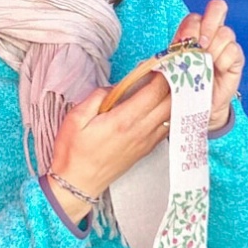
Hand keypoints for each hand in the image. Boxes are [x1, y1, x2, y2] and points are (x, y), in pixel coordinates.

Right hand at [47, 76, 171, 222]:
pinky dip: (169, 115)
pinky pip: (165, 129)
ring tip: (170, 86)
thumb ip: (97, 97)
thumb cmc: (74, 151)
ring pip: (171, 116)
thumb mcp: (76, 118)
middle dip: (173, 84)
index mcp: (123, 120)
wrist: (78, 184)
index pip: (154, 92)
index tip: (161, 63)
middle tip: (169, 71)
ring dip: (174, 100)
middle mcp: (140, 131)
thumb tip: (114, 88)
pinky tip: (164, 107)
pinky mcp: (145, 150)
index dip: (162, 75)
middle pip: (169, 103)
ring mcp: (145, 142)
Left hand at [173, 0, 243, 130]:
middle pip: (217, 7)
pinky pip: (234, 50)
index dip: (191, 27)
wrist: (196, 105)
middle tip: (201, 45)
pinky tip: (217, 70)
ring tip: (206, 64)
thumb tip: (173, 46)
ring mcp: (226, 45)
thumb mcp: (171, 67)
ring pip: (226, 32)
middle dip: (208, 25)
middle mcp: (212, 33)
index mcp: (194, 31)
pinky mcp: (236, 59)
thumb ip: (173, 52)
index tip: (184, 44)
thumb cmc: (182, 84)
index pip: (196, 16)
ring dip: (214, 49)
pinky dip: (223, 60)